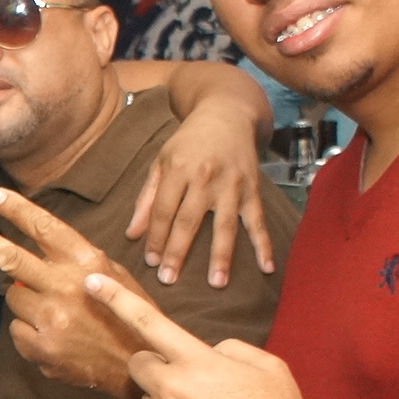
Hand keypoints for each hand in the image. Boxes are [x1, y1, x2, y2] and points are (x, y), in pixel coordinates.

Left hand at [0, 188, 155, 398]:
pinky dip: (30, 331)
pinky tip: (57, 338)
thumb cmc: (125, 315)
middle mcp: (67, 286)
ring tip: (58, 315)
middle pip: (10, 258)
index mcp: (87, 262)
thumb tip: (34, 249)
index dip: (17, 210)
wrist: (137, 366)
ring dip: (26, 301)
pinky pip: (17, 329)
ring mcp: (52, 318)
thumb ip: (74, 261)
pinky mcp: (42, 347)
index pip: (45, 228)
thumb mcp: (112, 276)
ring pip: (14, 298)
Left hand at [84, 276, 312, 398]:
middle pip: (137, 365)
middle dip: (154, 369)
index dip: (115, 299)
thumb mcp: (266, 366)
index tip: (91, 282)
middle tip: (184, 385)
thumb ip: (228, 349)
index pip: (148, 321)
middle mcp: (172, 387)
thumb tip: (206, 351)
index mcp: (198, 361)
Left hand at [126, 89, 276, 289]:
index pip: (163, 210)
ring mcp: (232, 184)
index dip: (156, 237)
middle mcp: (205, 177)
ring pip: (225, 225)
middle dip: (178, 252)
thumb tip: (131, 235)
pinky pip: (258, 220)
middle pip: (189, 220)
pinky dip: (264, 244)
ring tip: (216, 283)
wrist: (227, 115)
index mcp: (177, 169)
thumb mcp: (160, 163)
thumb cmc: (187, 143)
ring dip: (221, 256)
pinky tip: (266, 267)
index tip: (151, 262)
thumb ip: (145, 199)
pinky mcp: (252, 189)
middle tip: (169, 280)